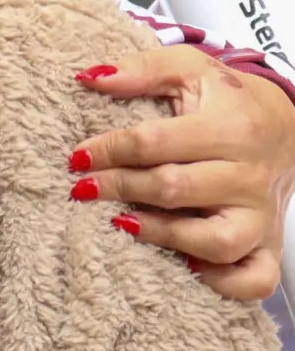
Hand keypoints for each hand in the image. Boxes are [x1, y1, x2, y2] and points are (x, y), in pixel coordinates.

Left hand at [74, 46, 294, 299]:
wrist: (290, 125)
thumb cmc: (228, 99)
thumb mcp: (190, 68)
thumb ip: (141, 68)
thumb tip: (89, 78)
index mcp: (231, 128)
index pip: (156, 143)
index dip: (108, 150)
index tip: (77, 157)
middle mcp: (249, 175)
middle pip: (176, 190)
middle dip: (120, 189)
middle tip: (83, 188)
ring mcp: (261, 215)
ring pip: (216, 241)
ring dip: (163, 236)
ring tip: (123, 223)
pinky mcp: (268, 244)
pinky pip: (255, 279)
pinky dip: (224, 283)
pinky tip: (187, 268)